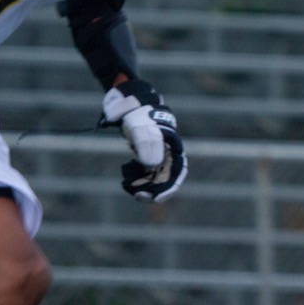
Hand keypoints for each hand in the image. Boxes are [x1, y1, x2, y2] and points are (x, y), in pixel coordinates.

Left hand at [100, 78, 187, 201]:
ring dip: (142, 185)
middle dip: (152, 189)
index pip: (177, 173)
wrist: (128, 107)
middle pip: (165, 179)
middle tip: (136, 194)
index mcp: (173, 148)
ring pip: (153, 179)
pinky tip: (126, 176)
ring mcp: (157, 156)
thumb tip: (153, 166)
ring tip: (127, 184)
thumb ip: (148, 145)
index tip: (154, 198)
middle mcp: (168, 154)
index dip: (168, 188)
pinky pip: (144, 174)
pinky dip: (136, 179)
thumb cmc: (138, 116)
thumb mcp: (141, 129)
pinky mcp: (147, 157)